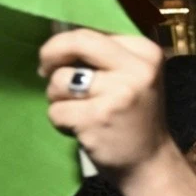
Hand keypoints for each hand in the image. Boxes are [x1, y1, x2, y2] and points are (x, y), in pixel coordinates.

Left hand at [39, 29, 171, 189]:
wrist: (149, 162)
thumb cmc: (134, 116)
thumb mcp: (133, 77)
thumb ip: (106, 56)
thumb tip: (58, 38)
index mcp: (147, 53)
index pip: (91, 32)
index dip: (67, 44)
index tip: (63, 60)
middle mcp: (138, 69)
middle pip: (77, 42)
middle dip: (51, 55)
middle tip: (46, 71)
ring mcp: (119, 93)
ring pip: (60, 80)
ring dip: (58, 98)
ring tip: (80, 111)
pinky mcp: (98, 118)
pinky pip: (56, 111)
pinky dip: (61, 122)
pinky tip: (81, 129)